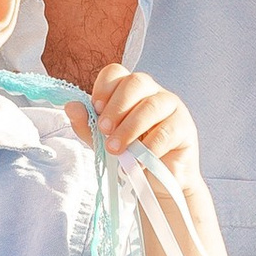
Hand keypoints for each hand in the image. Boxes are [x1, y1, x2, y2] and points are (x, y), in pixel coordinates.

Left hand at [77, 65, 199, 179]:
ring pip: (152, 106)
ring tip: (116, 150)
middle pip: (136, 82)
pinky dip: (149, 147)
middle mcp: (152, 92)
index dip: (103, 88)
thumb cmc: (130, 155)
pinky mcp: (184, 127)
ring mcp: (171, 107)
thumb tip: (70, 107)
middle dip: (116, 107)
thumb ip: (87, 124)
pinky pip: (167, 131)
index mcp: (129, 90)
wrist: (155, 183)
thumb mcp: (102, 140)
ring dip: (130, 128)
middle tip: (104, 130)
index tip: (95, 110)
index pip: (116, 72)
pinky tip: (139, 161)